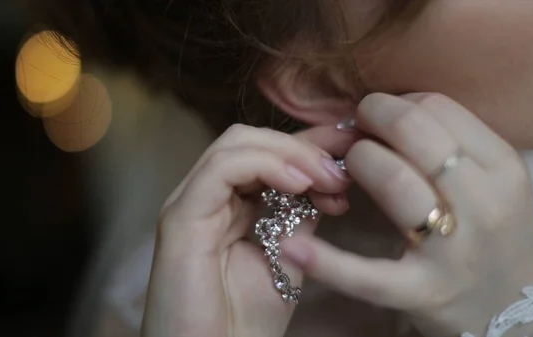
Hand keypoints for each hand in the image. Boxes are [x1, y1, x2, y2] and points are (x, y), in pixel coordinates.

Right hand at [142, 125, 354, 336]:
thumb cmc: (244, 322)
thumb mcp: (287, 259)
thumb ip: (299, 220)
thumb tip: (324, 187)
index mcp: (225, 205)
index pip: (264, 154)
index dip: (308, 147)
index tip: (352, 155)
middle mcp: (204, 196)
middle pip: (250, 139)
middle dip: (303, 146)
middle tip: (342, 170)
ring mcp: (188, 203)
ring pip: (235, 144)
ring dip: (289, 153)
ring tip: (327, 178)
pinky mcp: (180, 216)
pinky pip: (222, 169)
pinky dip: (265, 165)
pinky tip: (300, 184)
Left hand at [281, 93, 532, 336]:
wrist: (513, 309)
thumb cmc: (491, 232)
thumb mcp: (488, 180)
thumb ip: (446, 142)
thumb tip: (386, 109)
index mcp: (500, 165)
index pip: (435, 107)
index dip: (395, 104)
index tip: (378, 119)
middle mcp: (484, 203)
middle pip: (413, 131)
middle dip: (370, 120)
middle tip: (354, 132)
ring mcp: (453, 251)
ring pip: (393, 180)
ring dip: (354, 163)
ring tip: (341, 173)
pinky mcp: (421, 292)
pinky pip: (367, 275)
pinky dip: (326, 261)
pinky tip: (293, 244)